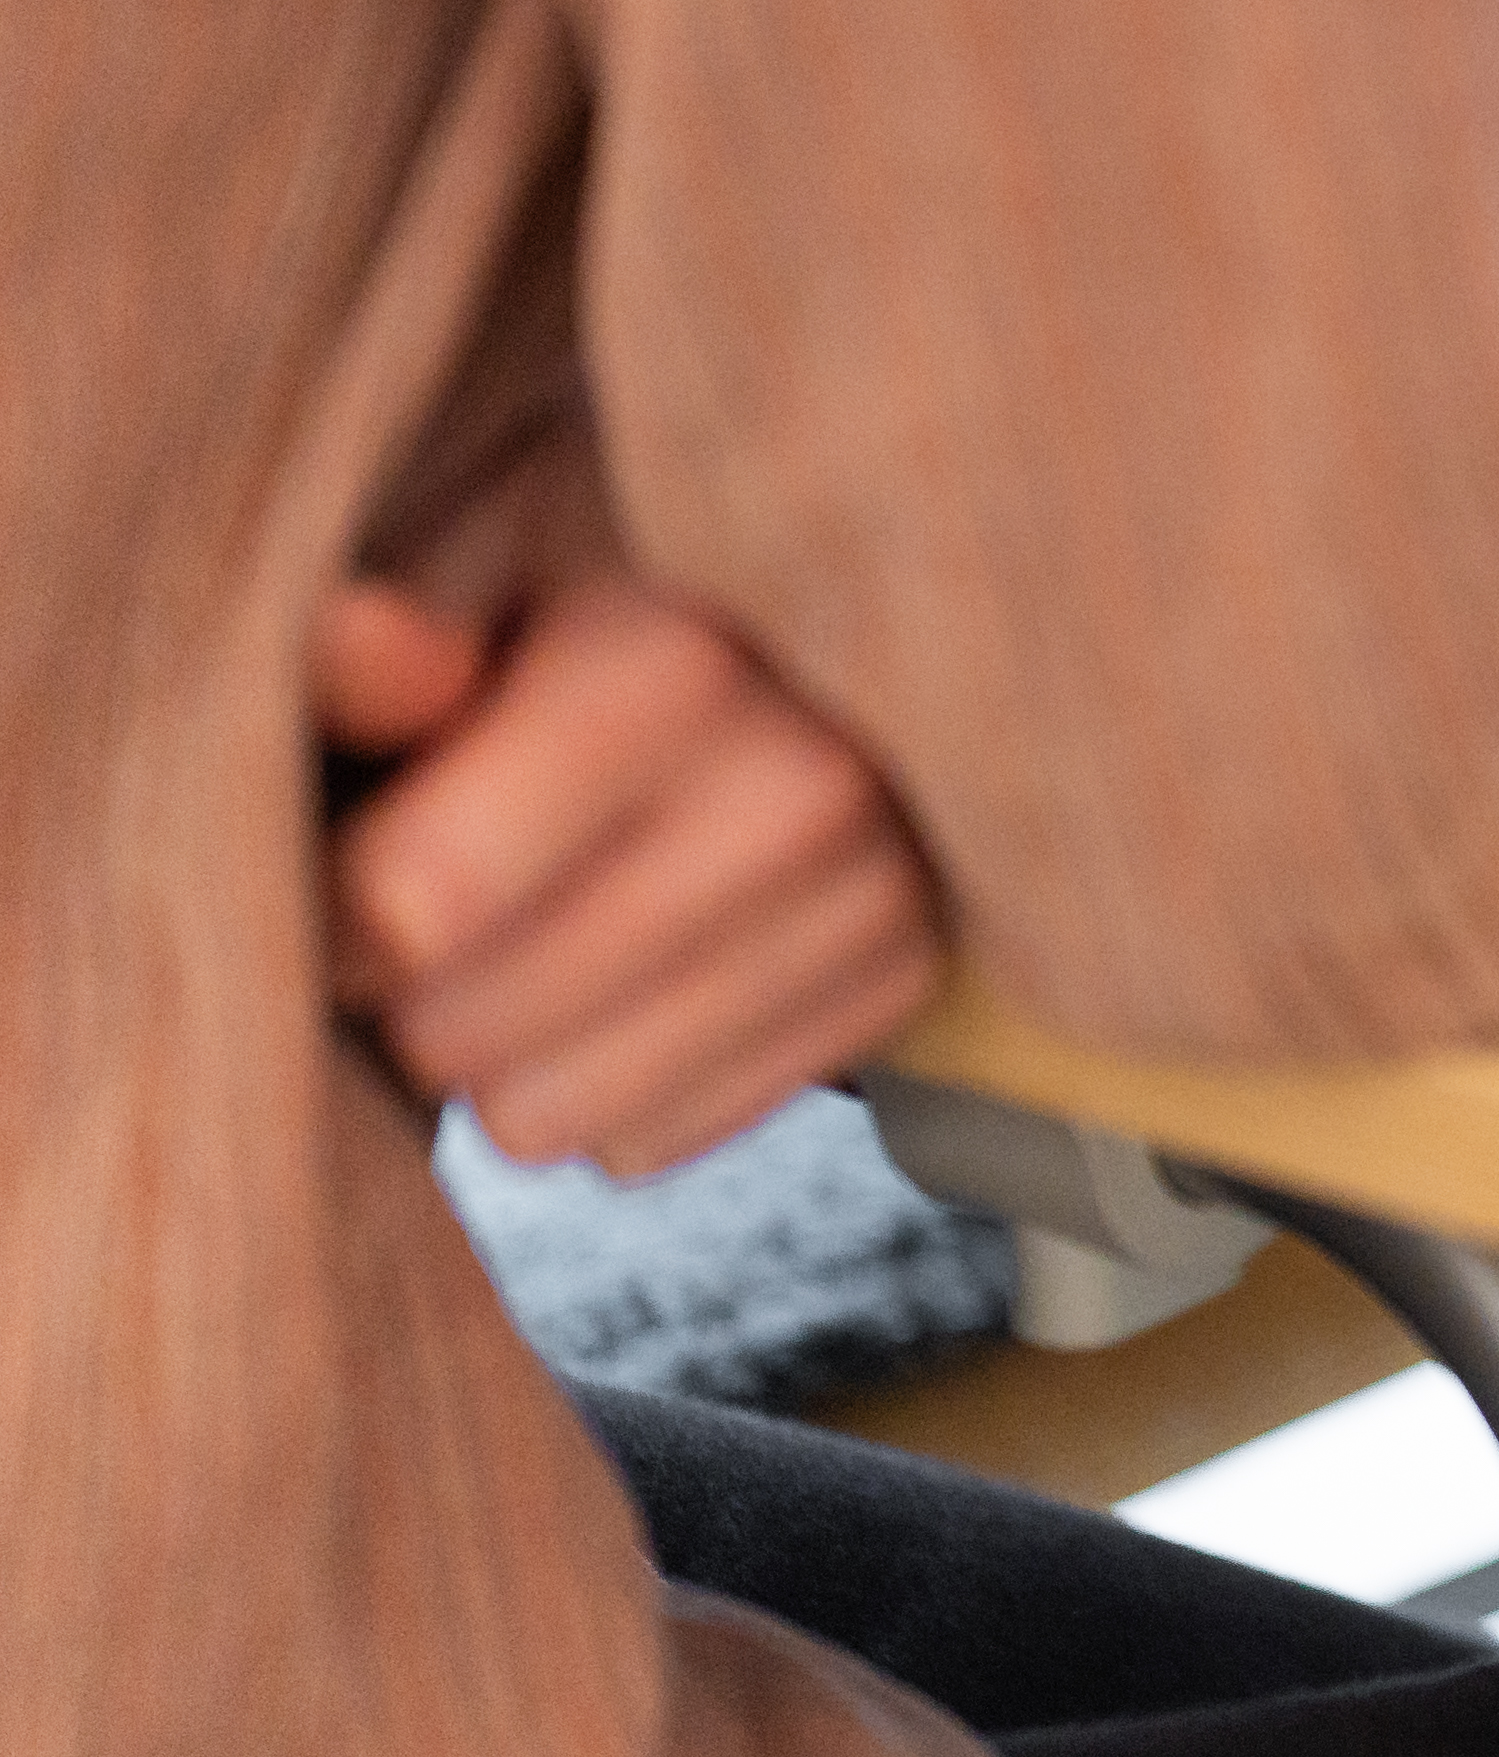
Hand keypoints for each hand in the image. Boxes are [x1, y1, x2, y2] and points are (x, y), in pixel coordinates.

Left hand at [317, 576, 946, 1176]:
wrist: (787, 667)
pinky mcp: (905, 986)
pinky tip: (623, 987)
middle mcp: (802, 785)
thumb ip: (372, 654)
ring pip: (548, 1120)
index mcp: (675, 661)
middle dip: (411, 996)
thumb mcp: (447, 611)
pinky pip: (645, 1145)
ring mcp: (877, 896)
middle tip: (443, 917)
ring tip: (524, 953)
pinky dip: (606, 1090)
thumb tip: (368, 638)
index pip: (413, 907)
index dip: (335, 911)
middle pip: (461, 1036)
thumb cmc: (554, 647)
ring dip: (500, 1061)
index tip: (360, 858)